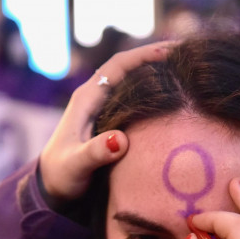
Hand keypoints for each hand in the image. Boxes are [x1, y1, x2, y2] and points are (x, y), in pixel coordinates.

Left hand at [39, 41, 173, 199]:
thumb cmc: (61, 175)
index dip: (144, 55)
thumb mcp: (76, 165)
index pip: (118, 66)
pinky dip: (154, 91)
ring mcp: (102, 107)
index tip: (171, 52)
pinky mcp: (109, 119)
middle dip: (156, 56)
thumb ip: (95, 153)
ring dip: (157, 72)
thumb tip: (121, 140)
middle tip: (188, 55)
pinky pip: (135, 97)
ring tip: (187, 70)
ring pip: (133, 80)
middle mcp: (95, 97)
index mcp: (86, 98)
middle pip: (129, 66)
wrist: (51, 186)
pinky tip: (174, 96)